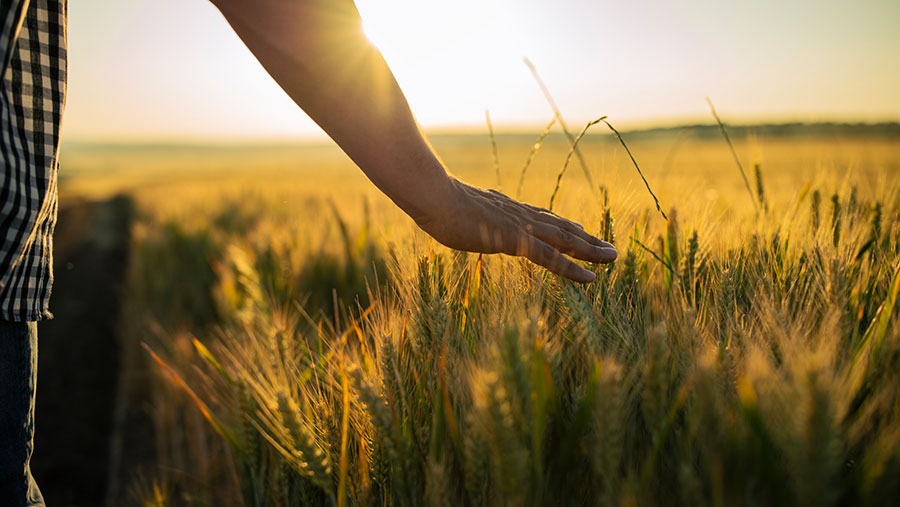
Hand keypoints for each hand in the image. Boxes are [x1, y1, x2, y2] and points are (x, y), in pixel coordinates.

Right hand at [411, 178, 616, 282]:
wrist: (434, 197)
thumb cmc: (439, 204)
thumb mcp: (460, 210)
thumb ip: (471, 214)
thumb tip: (466, 215)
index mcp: (509, 210)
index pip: (545, 220)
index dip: (567, 228)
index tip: (584, 232)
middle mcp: (522, 216)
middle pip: (563, 229)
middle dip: (588, 240)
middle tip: (610, 249)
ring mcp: (521, 227)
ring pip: (565, 241)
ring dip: (591, 251)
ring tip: (613, 258)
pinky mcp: (517, 241)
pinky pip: (551, 258)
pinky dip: (572, 268)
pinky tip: (591, 278)